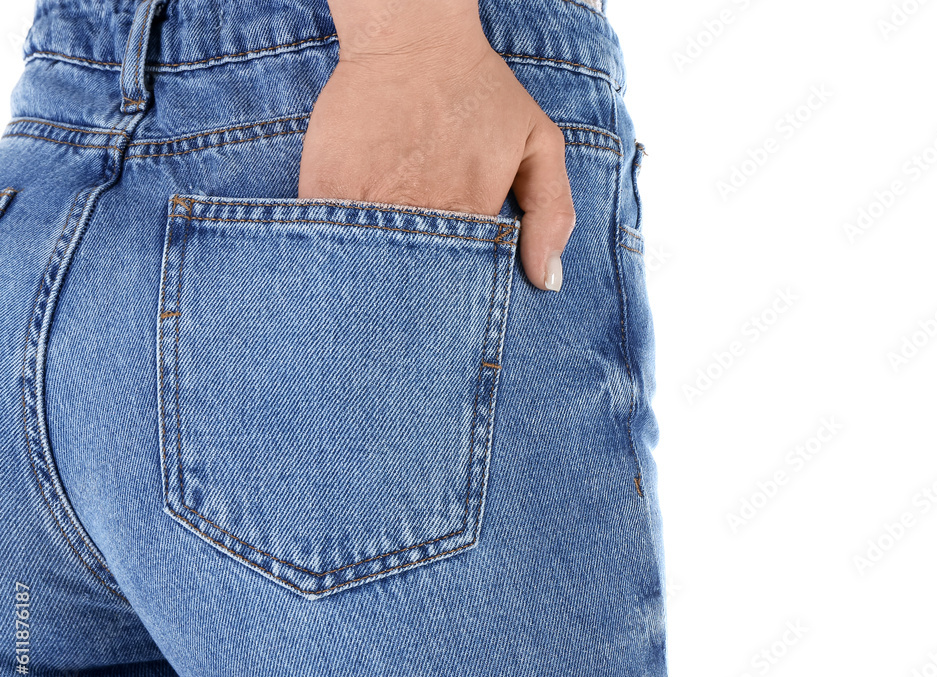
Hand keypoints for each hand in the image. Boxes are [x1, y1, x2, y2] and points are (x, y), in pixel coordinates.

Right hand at [297, 14, 574, 290]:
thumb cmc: (477, 90)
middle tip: (414, 318)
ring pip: (368, 270)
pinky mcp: (324, 189)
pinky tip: (342, 260)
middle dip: (415, 304)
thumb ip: (552, 212)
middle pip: (415, 287)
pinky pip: (325, 243)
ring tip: (376, 293)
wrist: (411, 38)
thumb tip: (547, 281)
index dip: (459, 303)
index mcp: (470, 216)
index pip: (465, 287)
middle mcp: (418, 215)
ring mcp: (367, 203)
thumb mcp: (538, 142)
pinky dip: (332, 258)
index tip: (453, 311)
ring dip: (373, 284)